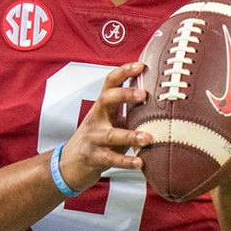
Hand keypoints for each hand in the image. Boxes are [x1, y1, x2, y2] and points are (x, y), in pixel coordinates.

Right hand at [57, 62, 151, 192]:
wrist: (69, 164)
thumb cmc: (98, 139)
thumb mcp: (111, 122)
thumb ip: (129, 112)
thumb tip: (160, 101)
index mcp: (102, 107)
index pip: (110, 83)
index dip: (124, 72)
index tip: (141, 66)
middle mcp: (96, 118)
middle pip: (106, 99)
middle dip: (124, 94)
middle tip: (144, 94)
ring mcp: (93, 138)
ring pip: (111, 134)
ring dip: (130, 135)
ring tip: (148, 137)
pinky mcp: (93, 157)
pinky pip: (110, 159)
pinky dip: (125, 161)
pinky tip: (139, 163)